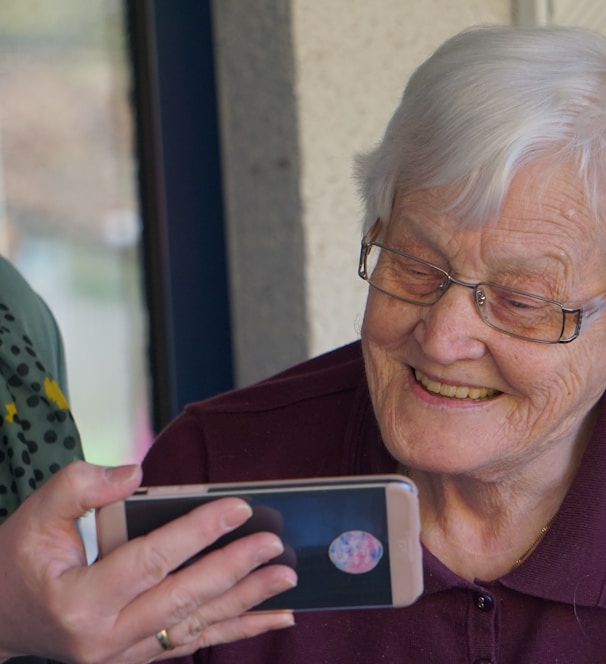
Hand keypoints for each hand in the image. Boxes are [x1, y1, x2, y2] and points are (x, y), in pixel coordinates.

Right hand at [0, 461, 296, 662]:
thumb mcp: (38, 513)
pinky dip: (235, 630)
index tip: (238, 507)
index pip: (152, 559)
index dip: (198, 530)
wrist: (1, 618)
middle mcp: (105, 636)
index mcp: (81, 598)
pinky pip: (193, 642)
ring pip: (196, 625)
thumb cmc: (20, 561)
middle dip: (234, 568)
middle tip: (274, 544)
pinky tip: (270, 618)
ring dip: (246, 602)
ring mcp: (124, 654)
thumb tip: (135, 473)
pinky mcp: (137, 656)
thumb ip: (83, 485)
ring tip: (285, 580)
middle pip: (184, 597)